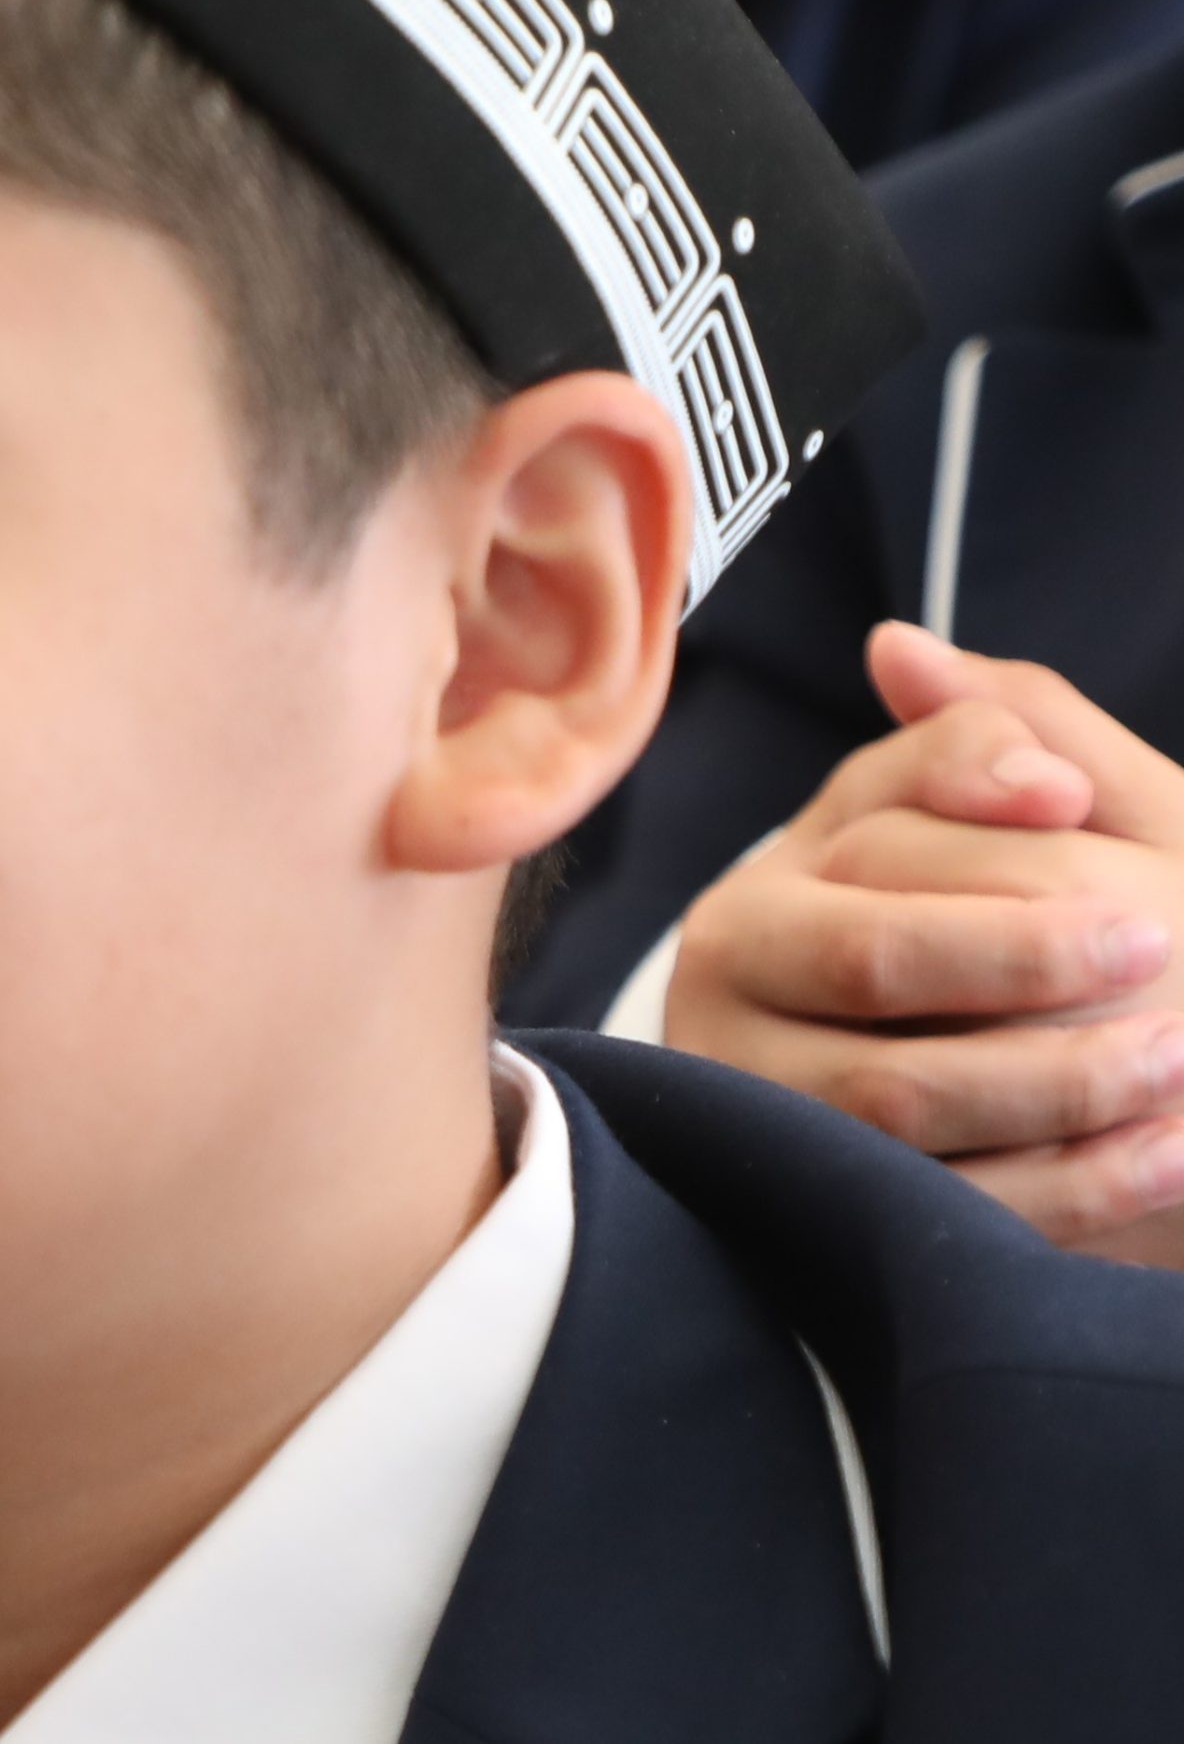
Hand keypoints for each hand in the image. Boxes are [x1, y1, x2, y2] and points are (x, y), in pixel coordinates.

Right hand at [666, 624, 1183, 1253]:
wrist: (922, 1077)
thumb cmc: (949, 922)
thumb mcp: (947, 822)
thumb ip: (961, 738)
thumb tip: (902, 650)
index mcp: (754, 897)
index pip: (874, 868)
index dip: (1000, 865)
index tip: (1134, 882)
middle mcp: (727, 1000)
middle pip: (871, 970)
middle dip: (1022, 962)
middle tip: (1162, 954)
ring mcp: (768, 1114)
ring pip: (898, 1104)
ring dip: (1056, 1083)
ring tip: (1181, 1063)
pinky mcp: (828, 1215)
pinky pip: (943, 1207)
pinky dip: (1068, 1187)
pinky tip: (1166, 1155)